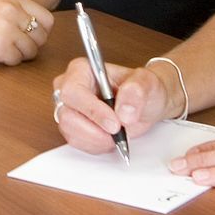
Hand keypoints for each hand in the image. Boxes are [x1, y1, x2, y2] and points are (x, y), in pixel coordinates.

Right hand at [0, 0, 52, 64]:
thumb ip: (11, 11)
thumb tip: (34, 28)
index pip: (45, 17)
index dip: (40, 32)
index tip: (29, 38)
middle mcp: (10, 9)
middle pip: (42, 35)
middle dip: (31, 45)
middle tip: (14, 48)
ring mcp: (6, 26)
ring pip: (31, 50)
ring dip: (18, 55)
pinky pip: (16, 60)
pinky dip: (7, 62)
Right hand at [51, 57, 171, 153]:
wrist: (146, 104)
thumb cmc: (143, 89)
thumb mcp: (147, 83)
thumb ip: (136, 91)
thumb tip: (124, 111)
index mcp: (81, 69)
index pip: (73, 91)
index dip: (92, 110)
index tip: (114, 124)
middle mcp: (70, 88)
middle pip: (67, 115)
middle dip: (95, 130)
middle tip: (117, 132)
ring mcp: (68, 108)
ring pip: (70, 132)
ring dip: (97, 139)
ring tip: (116, 133)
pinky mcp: (71, 126)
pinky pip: (76, 142)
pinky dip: (96, 145)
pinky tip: (109, 136)